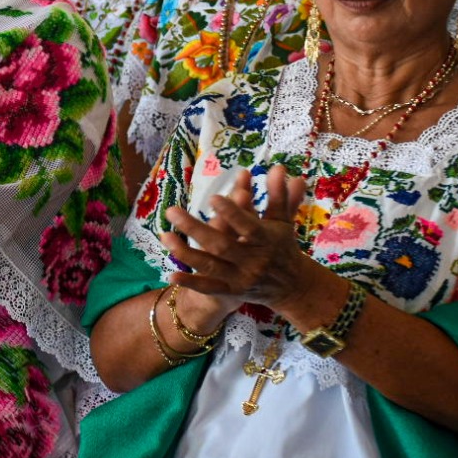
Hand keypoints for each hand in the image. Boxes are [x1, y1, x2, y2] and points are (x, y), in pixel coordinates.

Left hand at [160, 166, 316, 310]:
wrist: (292, 286)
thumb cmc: (283, 245)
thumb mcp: (282, 219)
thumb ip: (277, 194)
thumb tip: (278, 166)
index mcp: (266, 239)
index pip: (248, 226)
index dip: (232, 213)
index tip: (213, 198)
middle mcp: (253, 260)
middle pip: (221, 245)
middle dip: (195, 229)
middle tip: (171, 211)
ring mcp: (241, 278)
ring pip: (210, 266)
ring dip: (186, 253)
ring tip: (164, 236)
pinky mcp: (231, 291)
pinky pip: (209, 288)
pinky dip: (191, 283)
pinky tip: (170, 275)